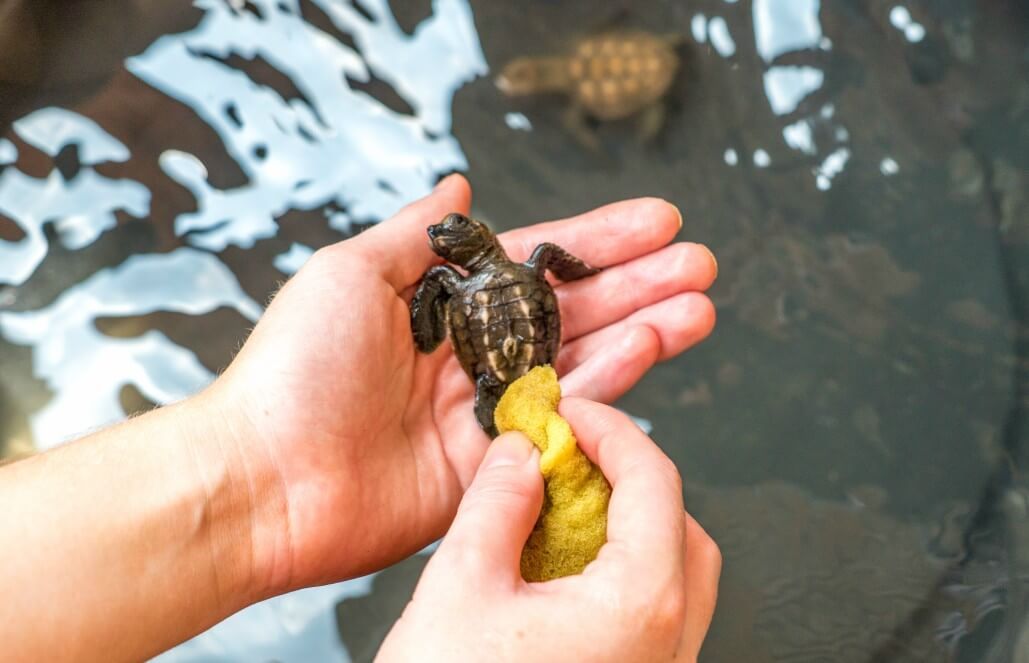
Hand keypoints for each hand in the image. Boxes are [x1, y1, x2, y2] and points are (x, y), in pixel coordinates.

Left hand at [204, 174, 717, 593]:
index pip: (536, 264)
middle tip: (699, 264)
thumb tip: (459, 189)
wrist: (267, 479)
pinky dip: (610, 385)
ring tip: (697, 306)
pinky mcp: (497, 464)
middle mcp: (473, 354)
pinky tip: (648, 349)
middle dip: (640, 285)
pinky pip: (565, 419)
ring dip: (645, 330)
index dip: (599, 241)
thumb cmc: (293, 369)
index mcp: (442, 307)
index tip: (656, 220)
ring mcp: (488, 410)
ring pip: (584, 362)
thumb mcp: (349, 273)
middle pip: (574, 312)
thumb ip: (417, 233)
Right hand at [378, 399, 720, 661]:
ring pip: (673, 574)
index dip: (611, 429)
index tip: (569, 414)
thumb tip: (521, 453)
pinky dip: (616, 572)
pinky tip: (558, 570)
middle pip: (681, 526)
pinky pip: (650, 615)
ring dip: (626, 526)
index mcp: (640, 606)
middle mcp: (667, 644)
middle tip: (571, 457)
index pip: (654, 480)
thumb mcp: (460, 588)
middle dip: (629, 477)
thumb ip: (497, 504)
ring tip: (559, 510)